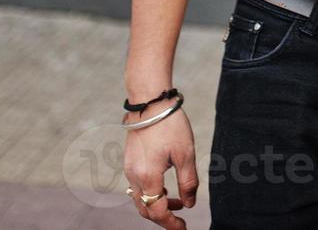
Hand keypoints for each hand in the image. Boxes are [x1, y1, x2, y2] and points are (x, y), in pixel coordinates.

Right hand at [124, 104, 199, 228]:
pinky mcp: (129, 159)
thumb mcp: (186, 154)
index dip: (170, 224)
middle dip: (162, 217)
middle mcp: (134, 176)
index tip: (183, 228)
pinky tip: (164, 185)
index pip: (157, 212)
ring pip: (139, 198)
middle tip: (180, 218)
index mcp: (148, 177)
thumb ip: (188, 182)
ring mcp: (129, 168)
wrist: (150, 101)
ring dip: (156, 204)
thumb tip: (189, 204)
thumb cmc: (170, 125)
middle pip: (145, 208)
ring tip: (177, 201)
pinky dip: (150, 192)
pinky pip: (136, 185)